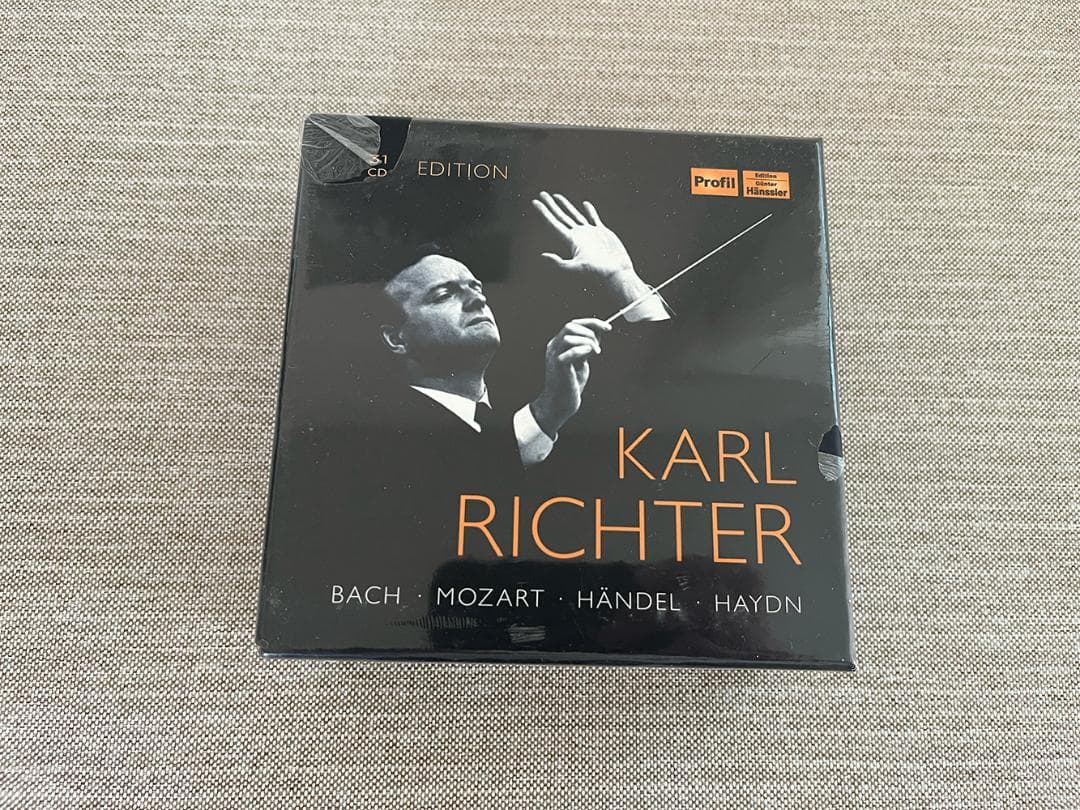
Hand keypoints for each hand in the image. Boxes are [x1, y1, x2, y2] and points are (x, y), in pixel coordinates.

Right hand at [529, 318, 612, 438]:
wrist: (561, 403)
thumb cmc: (571, 383)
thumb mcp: (582, 360)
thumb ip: (587, 345)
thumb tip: (599, 331)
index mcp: (559, 343)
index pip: (574, 324)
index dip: (592, 323)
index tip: (608, 327)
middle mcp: (554, 347)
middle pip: (570, 326)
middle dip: (590, 332)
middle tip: (598, 346)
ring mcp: (554, 356)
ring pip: (569, 336)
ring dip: (588, 342)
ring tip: (595, 353)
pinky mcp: (558, 366)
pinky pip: (570, 352)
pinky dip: (583, 350)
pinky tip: (590, 355)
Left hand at [531, 192, 634, 278]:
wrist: (615, 272)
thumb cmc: (597, 272)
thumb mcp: (576, 267)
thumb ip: (559, 263)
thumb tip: (542, 256)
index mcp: (571, 240)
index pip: (553, 223)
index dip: (544, 212)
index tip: (535, 202)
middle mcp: (578, 235)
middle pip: (560, 217)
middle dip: (551, 206)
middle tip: (542, 194)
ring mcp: (589, 233)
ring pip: (574, 215)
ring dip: (565, 206)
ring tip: (557, 197)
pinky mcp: (601, 232)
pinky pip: (593, 218)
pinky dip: (589, 210)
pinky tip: (585, 204)